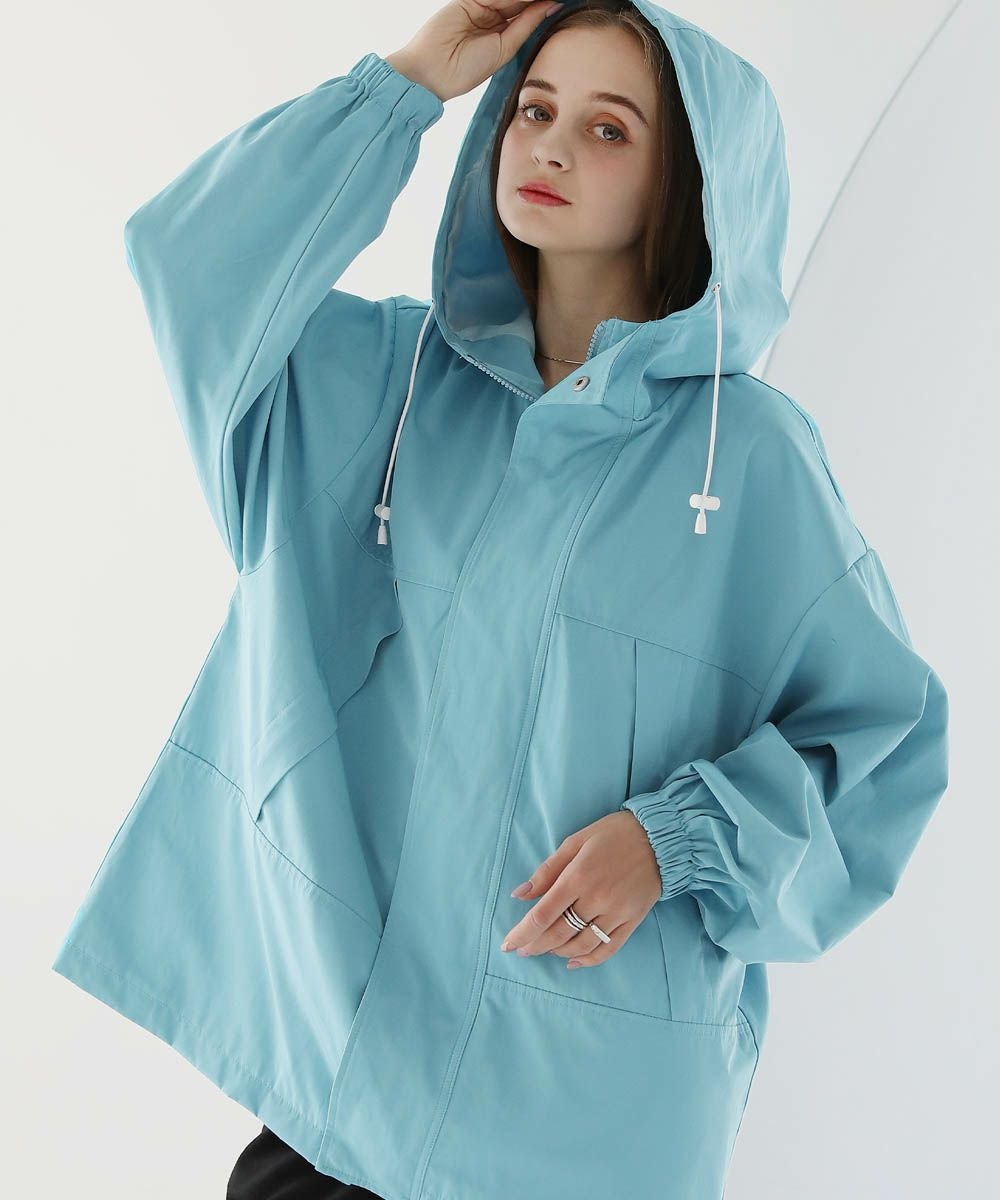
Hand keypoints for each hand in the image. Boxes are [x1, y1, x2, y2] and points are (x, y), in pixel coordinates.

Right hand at [385, 0, 563, 102]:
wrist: (433, 71)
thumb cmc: (464, 70)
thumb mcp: (503, 49)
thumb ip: (524, 26)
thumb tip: (549, 6)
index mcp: (499, 34)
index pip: (526, 14)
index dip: (542, 7)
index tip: (561, 2)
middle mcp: (490, 17)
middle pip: (519, 1)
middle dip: (535, 1)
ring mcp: (479, 6)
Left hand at [499, 809, 662, 968]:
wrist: (659, 837)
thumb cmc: (612, 834)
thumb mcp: (574, 841)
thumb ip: (547, 871)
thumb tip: (519, 895)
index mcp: (577, 876)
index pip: (542, 915)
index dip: (521, 934)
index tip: (507, 945)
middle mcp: (596, 898)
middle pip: (558, 934)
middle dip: (535, 946)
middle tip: (522, 950)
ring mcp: (617, 912)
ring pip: (581, 945)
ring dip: (558, 952)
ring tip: (545, 949)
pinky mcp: (633, 921)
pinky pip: (608, 949)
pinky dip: (587, 960)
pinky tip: (572, 962)